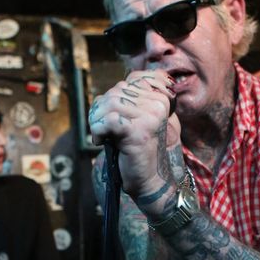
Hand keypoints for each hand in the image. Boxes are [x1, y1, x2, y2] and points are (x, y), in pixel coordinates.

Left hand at [88, 70, 179, 207]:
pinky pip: (108, 120)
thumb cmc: (141, 150)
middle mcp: (158, 103)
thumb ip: (135, 99)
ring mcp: (150, 116)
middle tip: (103, 128)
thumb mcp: (142, 118)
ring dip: (97, 120)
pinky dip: (97, 131)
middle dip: (102, 110)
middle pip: (116, 91)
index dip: (114, 96)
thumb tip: (115, 86)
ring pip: (109, 103)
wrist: (150, 179)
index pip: (131, 79)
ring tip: (102, 134)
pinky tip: (101, 141)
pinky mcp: (138, 131)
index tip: (114, 116)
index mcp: (161, 97)